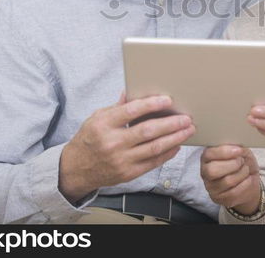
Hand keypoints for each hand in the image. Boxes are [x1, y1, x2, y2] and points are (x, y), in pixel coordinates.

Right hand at [59, 92, 194, 202]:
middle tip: (186, 118)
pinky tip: (177, 145)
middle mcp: (112, 143)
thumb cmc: (89, 139)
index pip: (131, 112)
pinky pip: (153, 162)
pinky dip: (167, 153)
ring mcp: (121, 160)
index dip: (151, 105)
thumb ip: (117, 107)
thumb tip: (132, 91)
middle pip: (147, 131)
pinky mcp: (128, 174)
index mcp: (104, 125)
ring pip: (154, 148)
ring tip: (188, 130)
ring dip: (175, 138)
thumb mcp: (97, 118)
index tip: (168, 100)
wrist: (76, 169)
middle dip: (171, 124)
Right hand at [200, 145, 260, 215]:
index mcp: (207, 157)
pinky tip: (248, 179)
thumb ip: (237, 148)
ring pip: (226, 181)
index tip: (238, 150)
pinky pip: (233, 193)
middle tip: (241, 161)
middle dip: (232, 164)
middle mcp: (205, 172)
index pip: (208, 154)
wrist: (249, 181)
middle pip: (212, 170)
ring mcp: (211, 187)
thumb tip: (238, 147)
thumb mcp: (241, 151)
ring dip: (241, 173)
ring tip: (246, 169)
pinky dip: (245, 184)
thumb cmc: (242, 163)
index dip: (223, 152)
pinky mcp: (218, 199)